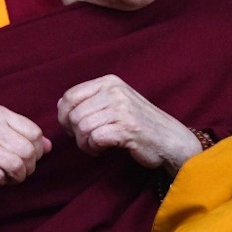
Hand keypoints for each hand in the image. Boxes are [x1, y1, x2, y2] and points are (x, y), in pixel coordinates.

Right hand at [0, 105, 50, 186]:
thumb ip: (20, 133)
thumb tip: (48, 146)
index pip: (35, 133)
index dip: (37, 150)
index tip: (28, 158)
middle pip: (29, 151)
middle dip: (29, 167)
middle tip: (19, 172)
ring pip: (17, 164)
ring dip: (18, 177)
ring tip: (10, 177)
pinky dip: (3, 182)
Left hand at [57, 75, 199, 173]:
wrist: (170, 139)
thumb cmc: (139, 123)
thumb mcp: (116, 102)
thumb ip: (91, 100)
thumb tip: (61, 106)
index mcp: (109, 82)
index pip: (69, 96)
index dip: (64, 116)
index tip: (73, 128)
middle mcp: (115, 91)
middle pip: (74, 115)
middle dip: (75, 133)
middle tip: (86, 140)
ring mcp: (122, 109)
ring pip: (82, 127)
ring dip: (84, 143)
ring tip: (96, 146)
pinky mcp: (127, 128)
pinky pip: (95, 139)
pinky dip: (94, 148)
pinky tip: (102, 149)